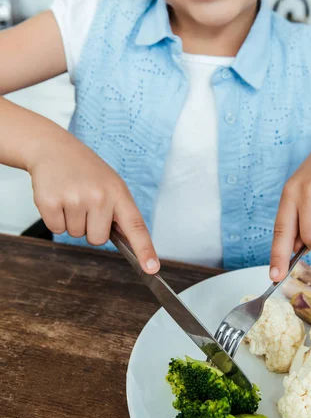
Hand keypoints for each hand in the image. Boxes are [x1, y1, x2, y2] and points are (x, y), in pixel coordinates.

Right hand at [28, 134, 159, 273]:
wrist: (54, 149)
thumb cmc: (86, 171)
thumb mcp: (111, 185)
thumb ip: (120, 213)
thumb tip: (129, 245)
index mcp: (119, 193)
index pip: (136, 227)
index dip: (145, 250)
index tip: (152, 268)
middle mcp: (99, 196)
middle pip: (98, 240)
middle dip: (90, 228)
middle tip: (85, 204)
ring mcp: (75, 199)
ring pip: (76, 235)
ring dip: (72, 221)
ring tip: (71, 197)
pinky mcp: (51, 202)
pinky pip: (56, 229)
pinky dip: (55, 219)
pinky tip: (58, 198)